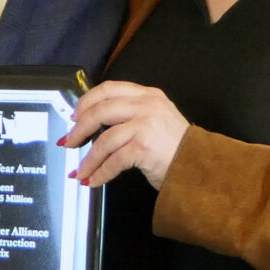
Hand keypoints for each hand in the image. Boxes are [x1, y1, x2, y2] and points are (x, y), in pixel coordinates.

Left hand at [60, 80, 189, 188]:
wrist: (200, 168)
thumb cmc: (175, 148)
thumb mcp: (155, 120)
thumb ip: (130, 114)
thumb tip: (92, 124)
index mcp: (149, 95)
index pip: (109, 89)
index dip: (86, 102)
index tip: (74, 116)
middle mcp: (148, 105)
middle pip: (100, 111)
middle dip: (79, 129)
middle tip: (68, 143)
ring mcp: (146, 125)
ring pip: (104, 139)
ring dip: (88, 159)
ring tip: (80, 171)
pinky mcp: (144, 147)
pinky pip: (113, 160)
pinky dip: (100, 172)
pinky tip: (93, 180)